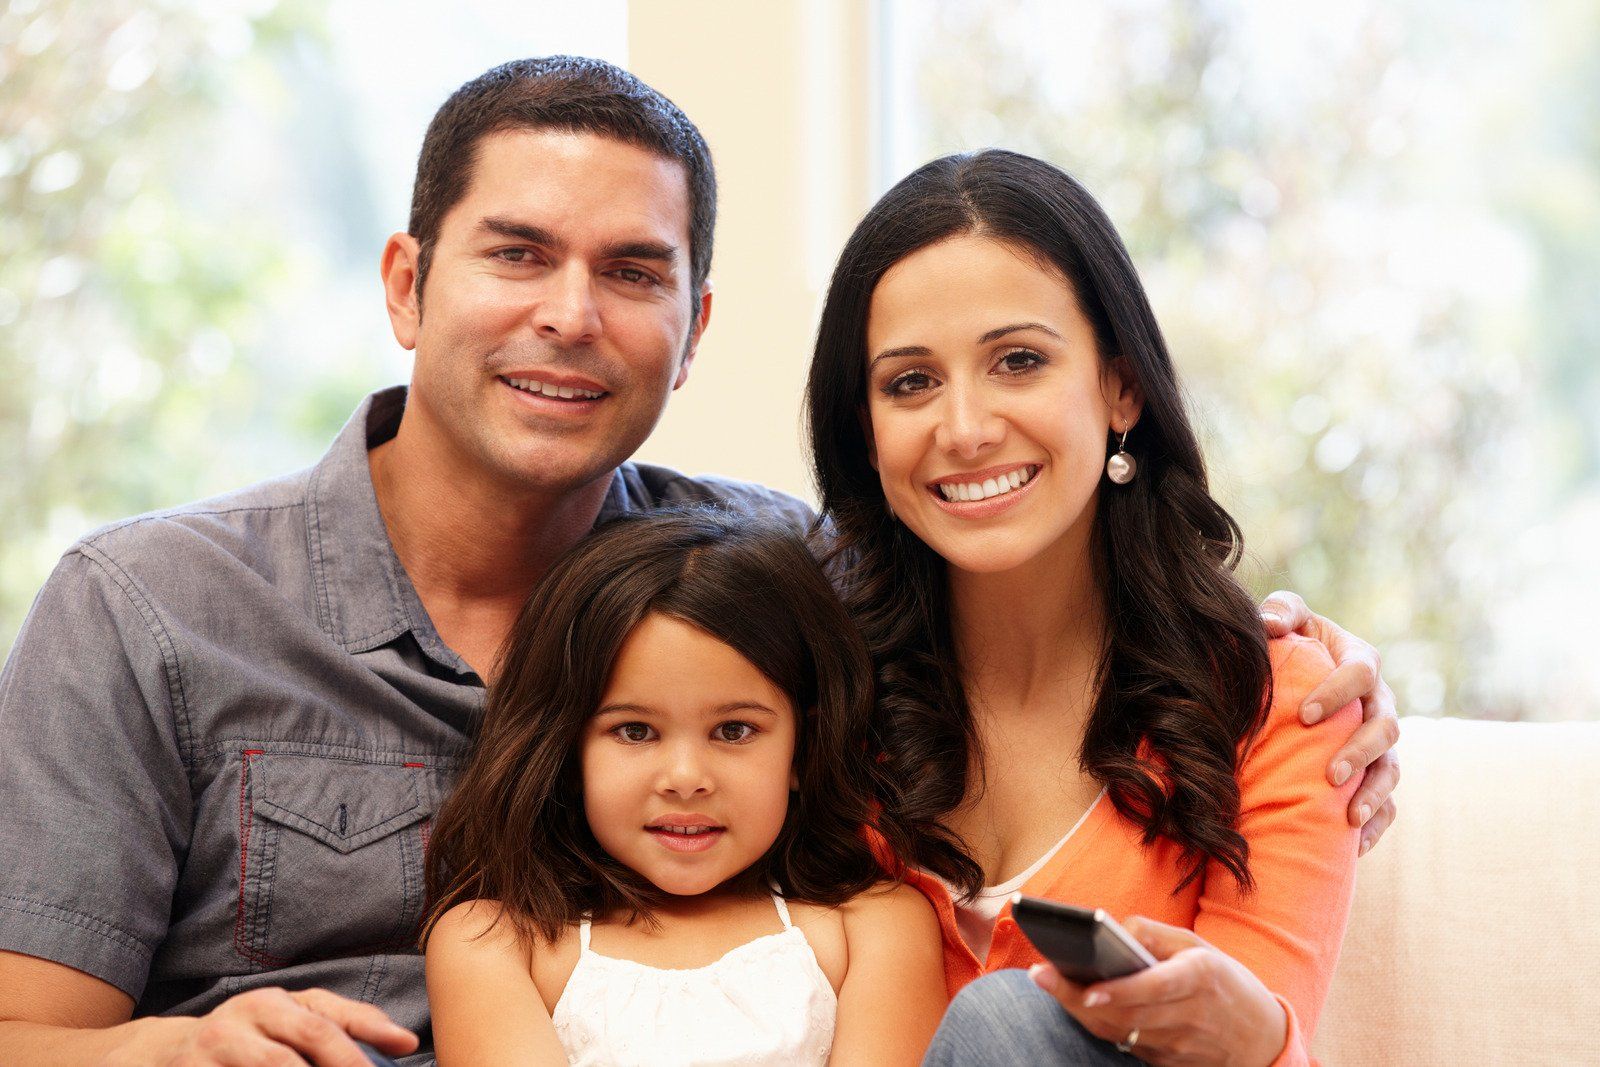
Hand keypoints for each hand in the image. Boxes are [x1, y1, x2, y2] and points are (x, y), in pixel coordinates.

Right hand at [101, 987, 416, 1066]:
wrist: (165, 1055)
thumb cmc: (251, 1036)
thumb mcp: (292, 1019)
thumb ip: (347, 1024)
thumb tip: (406, 1043)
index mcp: (271, 1004)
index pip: (323, 1023)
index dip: (364, 1037)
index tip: (404, 1050)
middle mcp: (237, 1024)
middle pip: (289, 1059)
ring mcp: (208, 1054)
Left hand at [1028, 918, 1285, 1065]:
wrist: (1260, 1038)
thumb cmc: (1223, 982)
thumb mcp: (1199, 947)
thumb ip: (1157, 935)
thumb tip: (1115, 928)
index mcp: (1199, 978)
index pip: (1155, 987)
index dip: (1121, 991)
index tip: (1088, 986)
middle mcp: (1188, 1016)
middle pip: (1126, 1013)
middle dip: (1078, 997)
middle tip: (1041, 975)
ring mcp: (1178, 1046)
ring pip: (1119, 1031)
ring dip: (1080, 1009)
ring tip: (1048, 983)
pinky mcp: (1168, 1063)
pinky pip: (1126, 1044)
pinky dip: (1099, 1023)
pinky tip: (1074, 1003)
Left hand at [1259, 590, 1399, 854]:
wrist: (1297, 676)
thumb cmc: (1290, 642)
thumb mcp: (1287, 618)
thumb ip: (1281, 611)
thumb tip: (1269, 625)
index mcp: (1361, 661)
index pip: (1361, 673)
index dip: (1338, 693)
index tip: (1305, 715)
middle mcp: (1379, 702)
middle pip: (1385, 728)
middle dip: (1360, 752)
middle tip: (1330, 774)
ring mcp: (1382, 741)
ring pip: (1391, 769)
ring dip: (1374, 793)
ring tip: (1350, 816)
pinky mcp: (1376, 772)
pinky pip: (1389, 804)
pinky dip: (1377, 823)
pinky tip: (1356, 844)